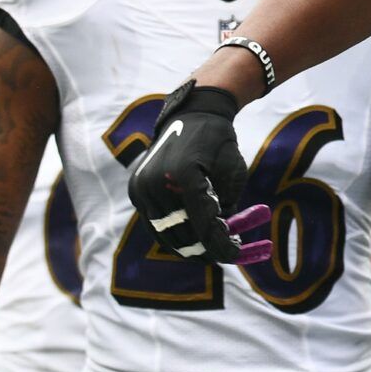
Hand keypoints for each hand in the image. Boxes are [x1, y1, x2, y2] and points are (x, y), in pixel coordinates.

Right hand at [127, 81, 272, 264]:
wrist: (191, 116)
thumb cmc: (219, 142)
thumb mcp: (234, 171)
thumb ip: (228, 206)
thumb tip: (223, 238)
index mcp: (183, 175)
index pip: (203, 224)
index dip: (220, 245)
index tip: (234, 255)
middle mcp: (156, 182)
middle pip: (181, 233)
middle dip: (204, 248)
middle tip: (223, 254)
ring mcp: (142, 187)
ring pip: (164, 232)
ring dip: (187, 245)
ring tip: (208, 250)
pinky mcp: (136, 190)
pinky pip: (154, 222)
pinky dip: (171, 233)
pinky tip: (190, 239)